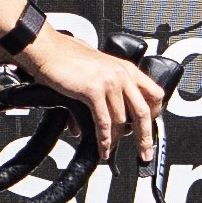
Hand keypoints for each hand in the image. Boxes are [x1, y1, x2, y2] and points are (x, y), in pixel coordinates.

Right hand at [14, 28, 163, 162]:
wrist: (47, 49)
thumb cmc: (66, 57)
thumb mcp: (96, 71)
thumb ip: (104, 93)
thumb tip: (100, 121)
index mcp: (127, 69)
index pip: (154, 94)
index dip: (154, 115)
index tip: (150, 130)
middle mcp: (122, 74)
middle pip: (144, 112)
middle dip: (145, 137)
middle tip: (144, 153)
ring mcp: (109, 82)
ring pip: (122, 120)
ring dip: (116, 139)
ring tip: (110, 149)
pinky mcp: (93, 90)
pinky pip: (104, 122)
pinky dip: (104, 139)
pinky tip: (102, 147)